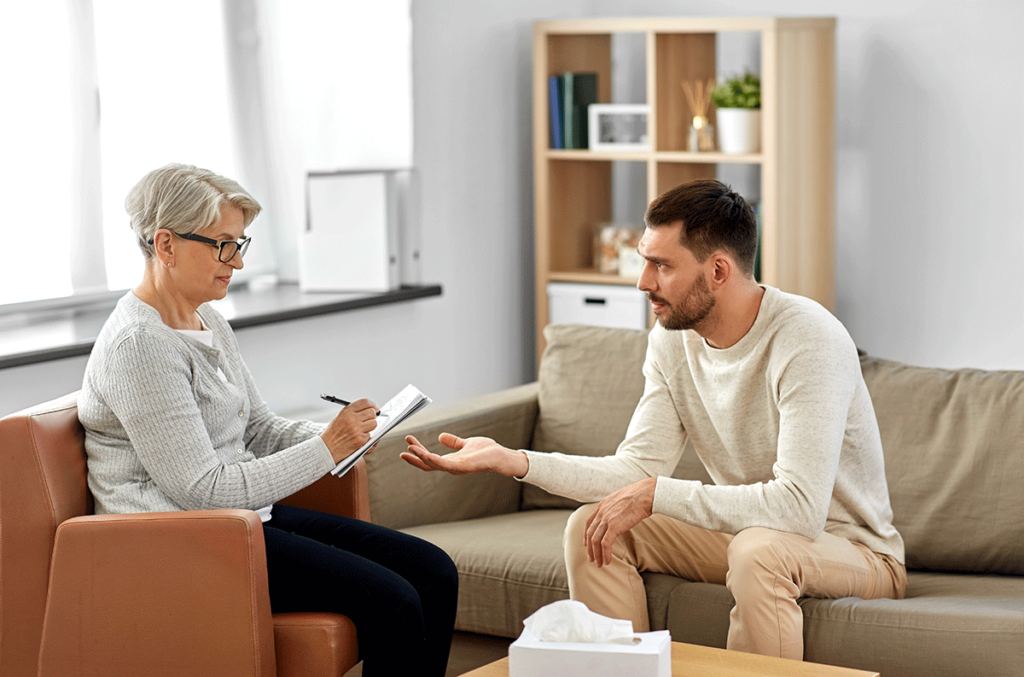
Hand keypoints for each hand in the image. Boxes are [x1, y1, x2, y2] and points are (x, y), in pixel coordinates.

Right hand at [320, 398, 378, 463]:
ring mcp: (357, 429)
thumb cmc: (333, 434)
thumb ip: (352, 412)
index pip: (365, 402)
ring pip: (374, 423)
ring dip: (371, 426)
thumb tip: (367, 409)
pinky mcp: (360, 439)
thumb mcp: (340, 417)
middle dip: (373, 416)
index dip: (372, 404)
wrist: (327, 448)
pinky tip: (358, 438)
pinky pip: (370, 435)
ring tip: (363, 429)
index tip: (375, 408)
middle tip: (371, 419)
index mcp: (347, 411)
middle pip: (372, 412)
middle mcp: (352, 419)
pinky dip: (366, 437)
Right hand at [401, 433, 529, 477]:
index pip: (429, 458)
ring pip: (433, 464)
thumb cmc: (486, 451)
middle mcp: (451, 466)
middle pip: (428, 463)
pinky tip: (425, 455)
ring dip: (420, 457)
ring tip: (409, 449)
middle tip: (404, 447)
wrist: (500, 455)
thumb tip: (441, 437)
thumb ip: (453, 442)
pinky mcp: (462, 467)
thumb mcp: (465, 443)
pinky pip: (444, 465)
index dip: (418, 450)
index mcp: (450, 460)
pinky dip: (433, 460)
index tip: (408, 440)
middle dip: (415, 456)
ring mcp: (455, 468)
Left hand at [584, 477, 657, 566]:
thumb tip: (617, 514)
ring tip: (599, 564)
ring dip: (596, 554)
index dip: (586, 534)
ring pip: (595, 541)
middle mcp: (601, 512)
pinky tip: (607, 561)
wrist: (644, 495)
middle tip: (592, 559)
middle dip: (590, 548)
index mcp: (602, 505)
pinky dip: (605, 554)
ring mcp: (606, 519)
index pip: (588, 522)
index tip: (587, 544)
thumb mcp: (620, 499)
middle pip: (590, 533)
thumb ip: (614, 507)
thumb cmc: (638, 496)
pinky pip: (605, 544)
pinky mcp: (614, 527)